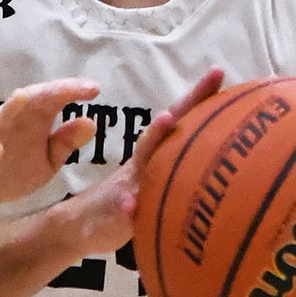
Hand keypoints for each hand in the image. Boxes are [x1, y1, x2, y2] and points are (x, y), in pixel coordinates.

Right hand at [0, 78, 102, 213]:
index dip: (72, 92)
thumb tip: (91, 122)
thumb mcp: (46, 160)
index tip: (96, 89)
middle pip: (29, 102)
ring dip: (9, 110)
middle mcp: (10, 124)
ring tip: (23, 97)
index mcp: (31, 122)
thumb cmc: (11, 170)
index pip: (53, 100)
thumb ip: (65, 142)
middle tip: (75, 88)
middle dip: (51, 93)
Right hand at [50, 69, 225, 258]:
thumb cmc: (122, 204)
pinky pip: (122, 208)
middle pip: (167, 127)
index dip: (200, 97)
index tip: (219, 71)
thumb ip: (173, 173)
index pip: (180, 120)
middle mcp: (143, 163)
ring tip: (166, 119)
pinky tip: (131, 204)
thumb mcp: (151, 187)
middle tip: (213, 76)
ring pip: (144, 159)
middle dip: (190, 102)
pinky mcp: (115, 212)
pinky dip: (127, 205)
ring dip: (155, 137)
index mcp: (154, 156)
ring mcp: (128, 185)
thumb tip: (211, 166)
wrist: (77, 226)